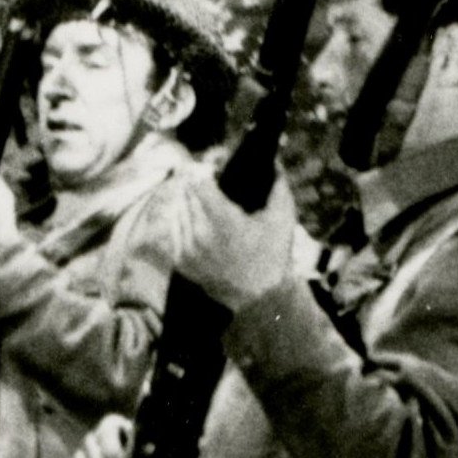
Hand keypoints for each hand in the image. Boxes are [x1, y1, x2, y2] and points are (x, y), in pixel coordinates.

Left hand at [171, 174, 303, 309]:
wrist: (257, 300)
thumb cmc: (273, 256)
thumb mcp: (282, 217)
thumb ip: (278, 183)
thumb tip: (271, 157)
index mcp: (223, 222)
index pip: (197, 182)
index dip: (204, 169)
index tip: (213, 167)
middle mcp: (200, 235)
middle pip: (185, 191)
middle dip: (197, 181)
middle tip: (209, 177)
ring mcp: (186, 250)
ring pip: (177, 207)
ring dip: (188, 199)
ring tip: (205, 198)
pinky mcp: (179, 261)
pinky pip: (174, 227)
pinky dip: (184, 218)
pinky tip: (199, 218)